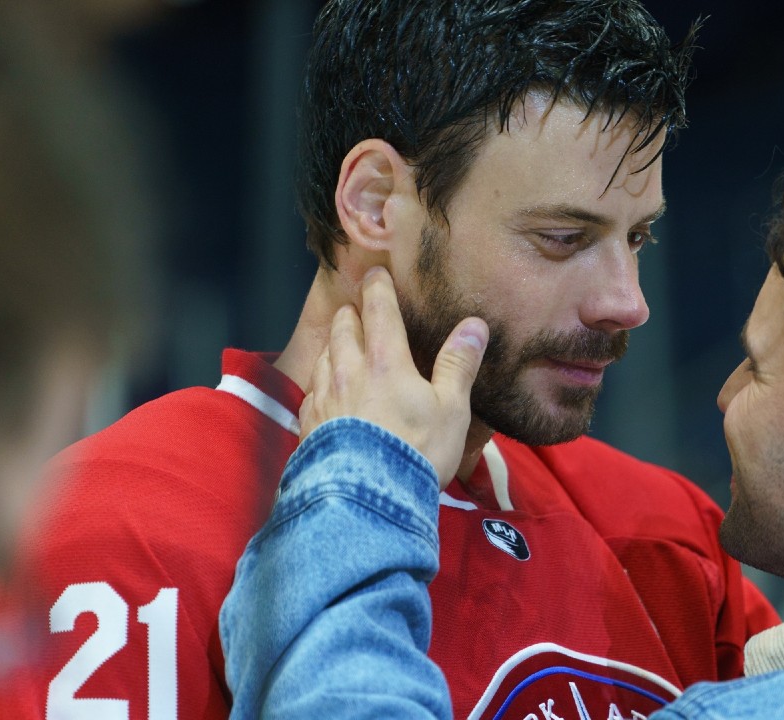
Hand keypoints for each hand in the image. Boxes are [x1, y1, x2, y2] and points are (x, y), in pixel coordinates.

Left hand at [299, 266, 487, 485]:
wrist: (368, 501)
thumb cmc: (417, 452)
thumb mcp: (452, 409)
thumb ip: (458, 364)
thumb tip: (474, 324)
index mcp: (385, 361)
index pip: (379, 310)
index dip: (378, 288)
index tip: (376, 274)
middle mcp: (348, 371)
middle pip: (343, 328)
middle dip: (351, 315)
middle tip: (359, 312)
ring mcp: (324, 398)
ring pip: (324, 356)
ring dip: (334, 346)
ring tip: (343, 348)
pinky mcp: (308, 425)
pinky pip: (312, 392)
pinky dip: (321, 383)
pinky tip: (328, 392)